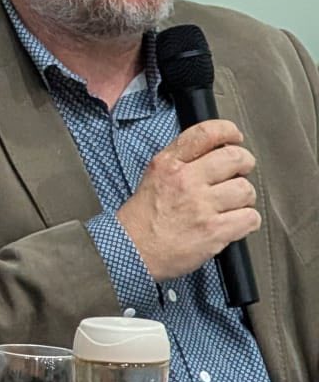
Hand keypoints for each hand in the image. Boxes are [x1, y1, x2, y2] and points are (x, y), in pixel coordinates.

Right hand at [114, 119, 259, 282]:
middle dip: (244, 164)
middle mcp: (185, 181)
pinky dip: (247, 221)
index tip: (235, 137)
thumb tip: (214, 152)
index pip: (206, 133)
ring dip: (243, 199)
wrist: (132, 250)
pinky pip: (250, 218)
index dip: (228, 131)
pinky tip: (233, 223)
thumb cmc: (142, 218)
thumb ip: (181, 161)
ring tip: (230, 205)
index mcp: (168, 164)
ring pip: (246, 190)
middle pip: (235, 158)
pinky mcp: (214, 231)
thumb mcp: (153, 177)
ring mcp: (201, 206)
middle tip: (239, 173)